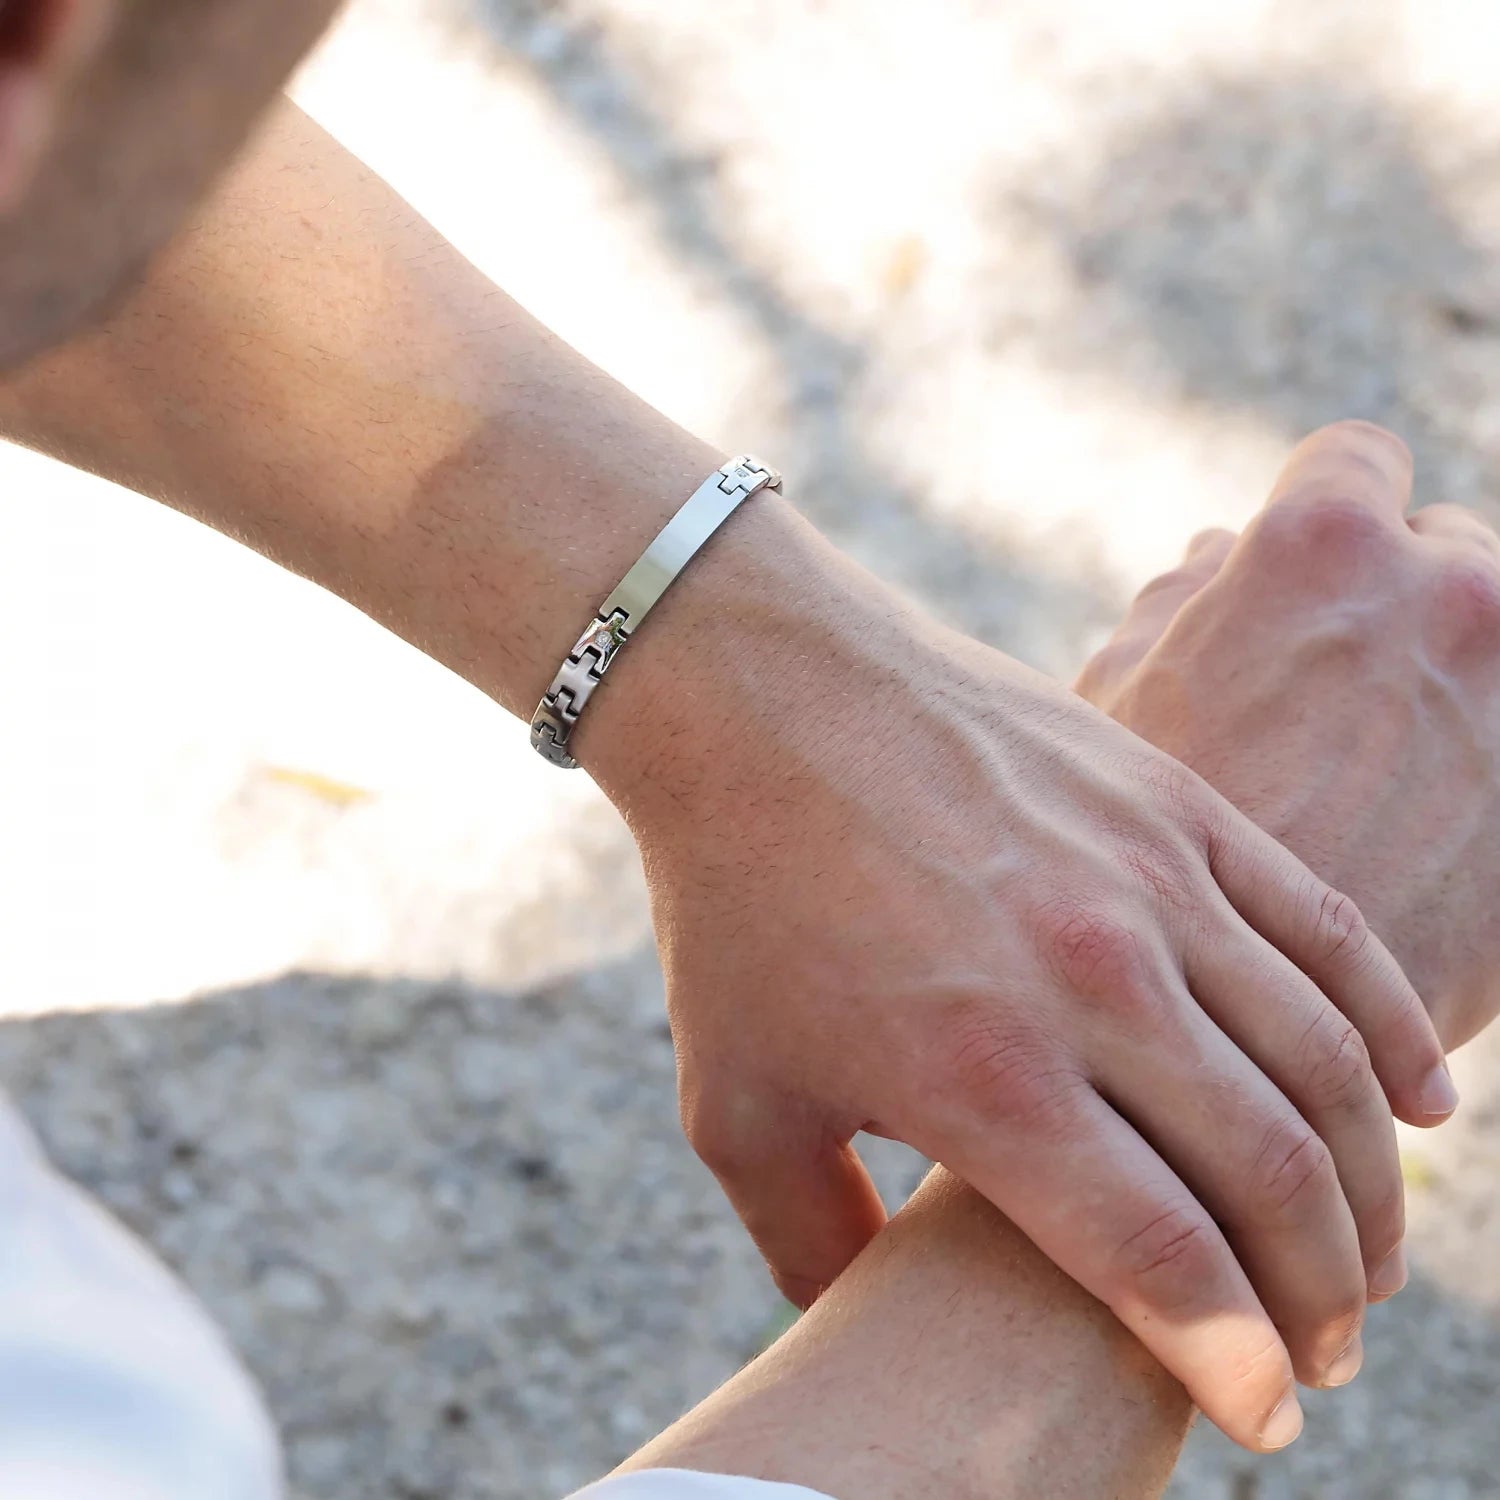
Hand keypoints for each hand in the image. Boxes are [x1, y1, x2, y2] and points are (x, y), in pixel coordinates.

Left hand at [595, 493, 1450, 1451]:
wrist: (754, 694)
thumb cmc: (732, 900)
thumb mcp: (734, 1103)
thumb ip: (808, 1240)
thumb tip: (867, 1321)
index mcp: (983, 1079)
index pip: (1166, 1266)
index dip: (1236, 1365)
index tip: (1265, 1416)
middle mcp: (1091, 983)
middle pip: (1273, 1179)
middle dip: (1320, 1299)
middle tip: (1321, 1351)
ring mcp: (1149, 881)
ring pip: (1323, 1067)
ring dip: (1369, 1189)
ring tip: (1362, 1260)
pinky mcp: (1173, 802)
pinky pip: (1328, 932)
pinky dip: (1389, 1031)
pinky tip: (1416, 1103)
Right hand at [1079, 420, 1499, 1053]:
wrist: (1230, 1036)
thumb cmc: (1140, 858)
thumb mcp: (1117, 705)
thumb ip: (1177, 608)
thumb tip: (1214, 556)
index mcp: (1321, 545)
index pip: (1354, 457)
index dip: (1322, 506)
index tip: (1301, 570)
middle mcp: (1452, 591)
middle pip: (1451, 548)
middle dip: (1397, 603)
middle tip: (1329, 697)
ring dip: (1458, 686)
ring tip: (1381, 776)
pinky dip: (1489, 770)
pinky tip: (1431, 829)